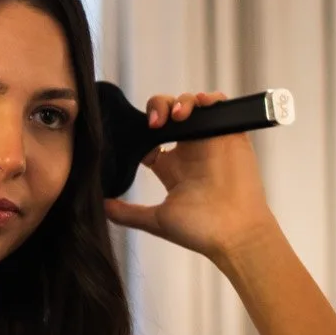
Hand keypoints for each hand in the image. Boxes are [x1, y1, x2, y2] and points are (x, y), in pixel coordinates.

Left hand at [103, 90, 279, 268]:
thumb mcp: (157, 220)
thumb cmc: (200, 231)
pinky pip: (221, 106)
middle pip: (169, 114)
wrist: (235, 234)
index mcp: (171, 167)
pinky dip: (210, 100)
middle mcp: (189, 151)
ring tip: (176, 115)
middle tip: (154, 123)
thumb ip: (129, 213)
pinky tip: (200, 107)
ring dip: (181, 102)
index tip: (137, 135)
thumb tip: (101, 206)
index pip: (150, 136)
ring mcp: (210, 141)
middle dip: (158, 108)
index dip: (140, 129)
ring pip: (192, 105)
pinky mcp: (231, 135)